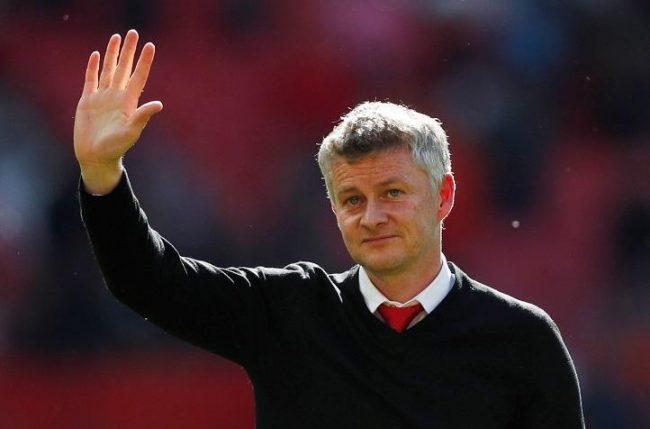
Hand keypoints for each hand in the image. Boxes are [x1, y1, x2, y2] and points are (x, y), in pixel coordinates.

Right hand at [74, 29, 162, 193]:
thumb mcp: (131, 131)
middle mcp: (117, 96)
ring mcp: (102, 97)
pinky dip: (92, 67)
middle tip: (133, 32)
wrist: (96, 156)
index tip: (150, 45)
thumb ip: (143, 116)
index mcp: (129, 102)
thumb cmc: (116, 147)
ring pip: (108, 69)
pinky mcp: (88, 101)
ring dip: (112, 54)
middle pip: (124, 67)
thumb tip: (159, 104)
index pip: (139, 76)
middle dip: (129, 50)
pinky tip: (95, 55)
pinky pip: (90, 80)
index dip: (144, 61)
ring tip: (116, 37)